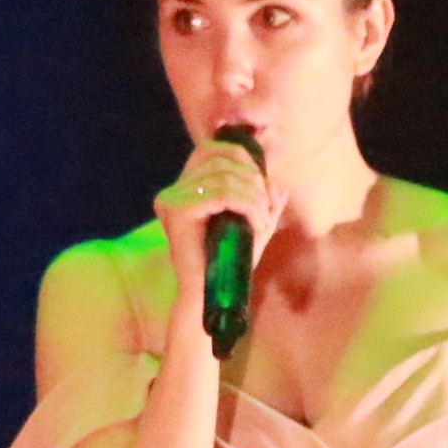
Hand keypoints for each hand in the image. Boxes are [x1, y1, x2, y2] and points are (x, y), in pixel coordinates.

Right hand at [149, 134, 283, 348]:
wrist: (209, 298)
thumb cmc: (229, 264)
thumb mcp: (251, 226)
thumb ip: (263, 202)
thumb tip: (277, 182)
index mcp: (182, 191)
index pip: (210, 149)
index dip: (240, 155)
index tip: (262, 181)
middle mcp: (172, 192)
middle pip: (219, 160)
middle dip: (252, 178)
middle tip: (267, 206)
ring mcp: (171, 201)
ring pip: (224, 177)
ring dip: (254, 196)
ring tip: (264, 219)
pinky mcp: (178, 213)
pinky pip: (222, 195)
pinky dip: (247, 205)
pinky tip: (258, 224)